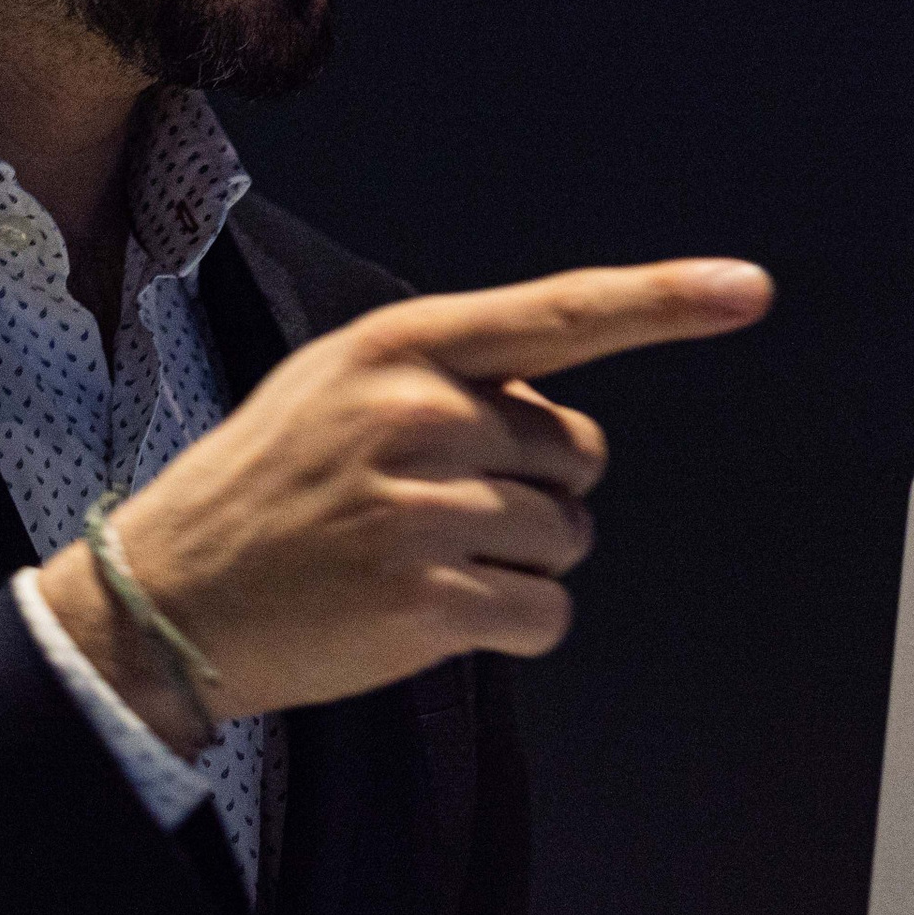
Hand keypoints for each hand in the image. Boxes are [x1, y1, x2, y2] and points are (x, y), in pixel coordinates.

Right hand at [40, 260, 771, 743]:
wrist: (166, 597)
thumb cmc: (262, 488)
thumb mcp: (334, 385)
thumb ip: (443, 376)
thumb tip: (554, 407)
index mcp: (398, 347)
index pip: (557, 314)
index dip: (663, 300)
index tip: (747, 289)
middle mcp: (416, 415)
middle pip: (576, 452)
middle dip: (537, 488)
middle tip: (442, 508)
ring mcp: (421, 510)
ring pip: (566, 538)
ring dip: (521, 562)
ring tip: (422, 560)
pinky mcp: (425, 602)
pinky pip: (545, 615)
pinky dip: (516, 625)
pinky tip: (440, 616)